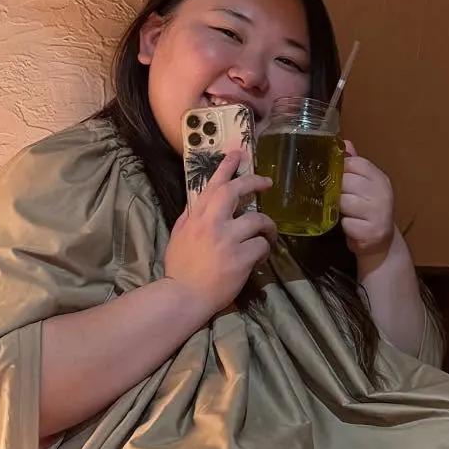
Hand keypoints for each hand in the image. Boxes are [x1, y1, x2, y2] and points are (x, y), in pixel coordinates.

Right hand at [164, 149, 275, 319]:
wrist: (184, 295)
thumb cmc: (180, 268)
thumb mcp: (179, 236)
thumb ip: (190, 217)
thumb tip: (198, 202)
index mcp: (196, 217)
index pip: (213, 185)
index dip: (227, 167)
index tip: (238, 153)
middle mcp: (212, 223)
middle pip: (236, 192)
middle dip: (254, 182)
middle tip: (266, 182)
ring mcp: (227, 239)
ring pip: (258, 220)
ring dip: (268, 226)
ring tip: (269, 233)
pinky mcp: (241, 257)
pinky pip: (262, 245)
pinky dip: (264, 250)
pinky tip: (259, 257)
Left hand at [339, 141, 397, 264]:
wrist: (382, 243)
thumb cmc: (368, 211)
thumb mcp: (364, 186)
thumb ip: (354, 165)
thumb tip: (344, 142)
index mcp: (380, 179)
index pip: (355, 163)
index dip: (341, 170)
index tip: (337, 179)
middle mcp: (383, 193)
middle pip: (346, 181)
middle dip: (338, 190)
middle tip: (340, 198)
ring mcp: (378, 213)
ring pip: (344, 201)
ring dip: (339, 209)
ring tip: (345, 213)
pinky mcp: (370, 231)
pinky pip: (345, 222)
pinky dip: (344, 225)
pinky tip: (350, 227)